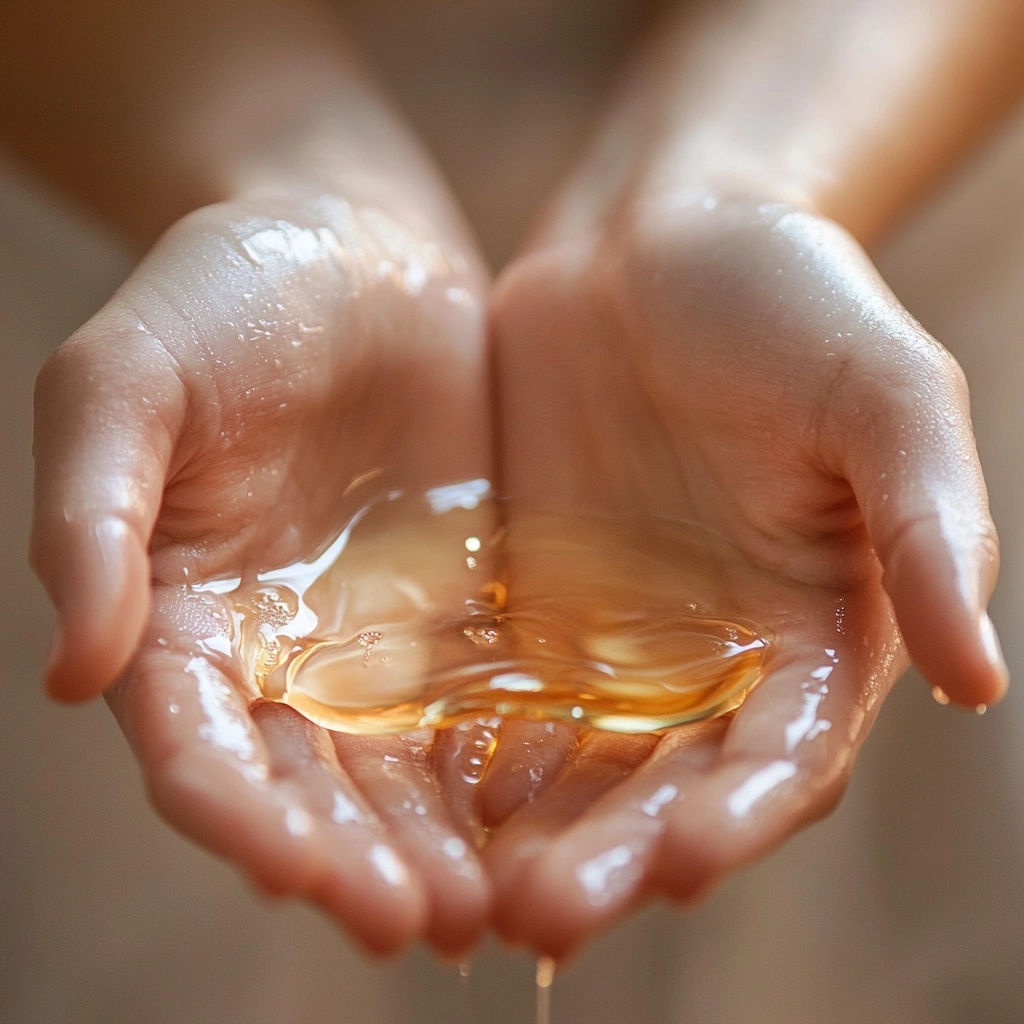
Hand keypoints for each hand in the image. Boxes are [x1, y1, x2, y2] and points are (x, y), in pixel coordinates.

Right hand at [32, 190, 496, 954]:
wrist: (352, 244)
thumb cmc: (222, 295)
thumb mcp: (125, 381)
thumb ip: (91, 519)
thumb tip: (74, 678)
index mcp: (184, 616)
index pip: (199, 748)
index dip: (241, 818)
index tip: (299, 874)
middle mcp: (282, 652)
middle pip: (312, 788)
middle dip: (356, 863)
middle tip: (421, 928)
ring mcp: (380, 637)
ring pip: (404, 773)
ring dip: (438, 846)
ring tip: (490, 910)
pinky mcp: (466, 608)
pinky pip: (486, 706)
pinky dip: (509, 770)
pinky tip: (553, 815)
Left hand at [479, 194, 1005, 956]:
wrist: (658, 244)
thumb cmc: (788, 299)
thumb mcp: (881, 392)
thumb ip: (926, 524)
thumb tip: (983, 679)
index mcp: (812, 632)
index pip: (784, 756)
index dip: (742, 813)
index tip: (687, 859)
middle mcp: (710, 658)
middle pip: (664, 784)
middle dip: (614, 854)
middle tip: (547, 915)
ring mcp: (611, 639)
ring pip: (572, 765)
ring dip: (528, 832)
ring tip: (472, 891)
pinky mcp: (527, 604)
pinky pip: (494, 696)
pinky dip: (463, 751)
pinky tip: (417, 790)